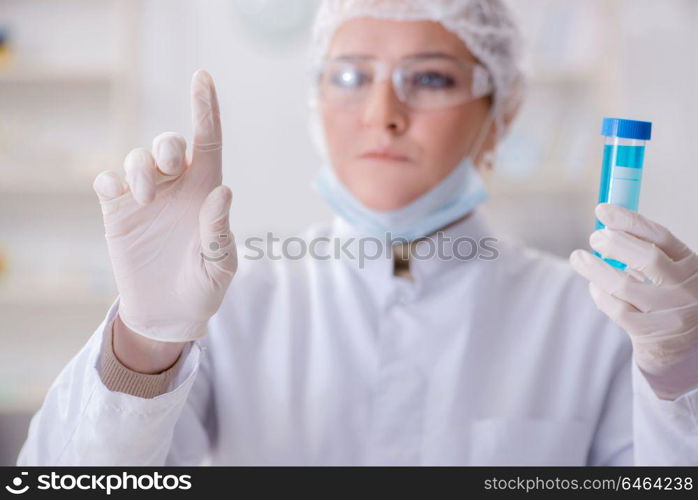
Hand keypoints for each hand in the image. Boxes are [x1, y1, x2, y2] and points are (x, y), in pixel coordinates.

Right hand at [93, 70, 236, 342]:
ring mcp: (146, 199)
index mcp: (206, 192)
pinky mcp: (118, 212)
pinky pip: (108, 181)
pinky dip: (111, 179)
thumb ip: (219, 233)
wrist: (169, 315)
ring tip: (145, 197)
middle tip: (169, 167)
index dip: (206, 109)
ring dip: (140, 167)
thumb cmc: (203, 288)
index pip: (208, 142)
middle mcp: (176, 188)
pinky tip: (119, 194)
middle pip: (169, 145)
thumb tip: (222, 192)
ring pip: (137, 158)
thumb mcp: (220, 266)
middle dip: (167, 145)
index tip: (203, 77)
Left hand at [570, 203, 697, 399]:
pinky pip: (617, 310)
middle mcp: (687, 288)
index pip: (661, 236)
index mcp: (692, 266)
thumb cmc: (670, 300)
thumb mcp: (672, 273)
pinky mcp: (652, 334)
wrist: (685, 349)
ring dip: (595, 269)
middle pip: (648, 258)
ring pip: (625, 286)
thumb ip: (647, 251)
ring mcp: (671, 313)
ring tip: (578, 258)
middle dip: (615, 243)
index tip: (602, 210)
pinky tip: (594, 287)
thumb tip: (607, 224)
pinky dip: (600, 295)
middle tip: (594, 237)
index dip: (629, 220)